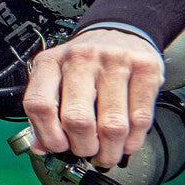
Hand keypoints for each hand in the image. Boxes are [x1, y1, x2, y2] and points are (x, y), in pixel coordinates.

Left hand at [23, 28, 164, 168]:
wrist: (120, 30)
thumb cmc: (85, 63)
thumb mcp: (56, 79)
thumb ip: (46, 112)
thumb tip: (41, 148)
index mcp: (51, 62)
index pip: (39, 105)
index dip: (48, 136)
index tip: (58, 148)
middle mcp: (81, 58)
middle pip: (77, 120)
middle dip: (83, 148)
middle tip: (87, 151)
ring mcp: (115, 60)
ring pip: (112, 125)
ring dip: (110, 150)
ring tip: (107, 153)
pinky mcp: (145, 68)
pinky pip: (140, 119)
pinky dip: (132, 141)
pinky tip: (126, 142)